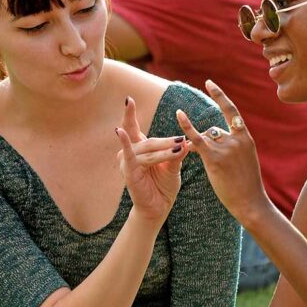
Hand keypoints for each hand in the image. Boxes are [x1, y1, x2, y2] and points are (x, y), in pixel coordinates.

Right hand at [117, 96, 189, 221]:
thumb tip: (187, 141)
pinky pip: (128, 155)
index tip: (128, 99)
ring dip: (165, 151)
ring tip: (180, 149)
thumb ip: (177, 153)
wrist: (159, 207)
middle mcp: (130, 153)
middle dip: (167, 141)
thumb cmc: (164, 186)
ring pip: (149, 150)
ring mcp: (127, 162)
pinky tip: (119, 132)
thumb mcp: (173, 167)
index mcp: (139, 149)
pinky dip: (124, 143)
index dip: (129, 113)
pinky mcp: (128, 171)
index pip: (132, 127)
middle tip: (183, 140)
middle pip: (149, 140)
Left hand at [174, 80, 272, 222]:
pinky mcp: (215, 158)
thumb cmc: (246, 185)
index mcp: (246, 138)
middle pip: (213, 130)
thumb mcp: (245, 160)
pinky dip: (187, 126)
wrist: (251, 202)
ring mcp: (227, 148)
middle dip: (208, 143)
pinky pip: (197, 139)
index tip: (209, 83)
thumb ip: (234, 145)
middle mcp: (237, 139)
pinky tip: (178, 114)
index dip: (219, 96)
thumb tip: (215, 135)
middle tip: (211, 157)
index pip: (231, 111)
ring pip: (206, 140)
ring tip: (216, 171)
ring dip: (203, 153)